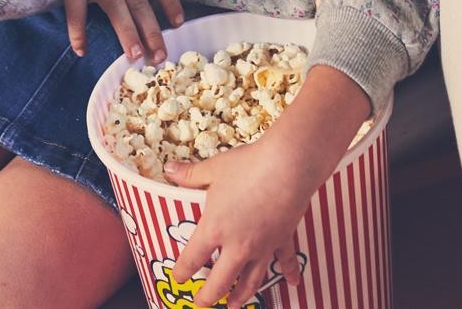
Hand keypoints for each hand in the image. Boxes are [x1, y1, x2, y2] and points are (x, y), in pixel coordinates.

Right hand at [22, 0, 182, 62]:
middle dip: (151, 31)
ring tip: (135, 56)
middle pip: (139, 2)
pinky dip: (78, 32)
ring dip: (126, 33)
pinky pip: (76, 12)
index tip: (179, 24)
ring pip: (115, 8)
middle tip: (160, 57)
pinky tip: (82, 50)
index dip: (170, 2)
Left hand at [165, 65, 370, 308]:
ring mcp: (262, 247)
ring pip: (250, 281)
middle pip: (221, 282)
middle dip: (209, 297)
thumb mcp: (213, 169)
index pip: (193, 258)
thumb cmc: (247, 166)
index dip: (182, 271)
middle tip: (202, 304)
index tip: (177, 279)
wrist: (287, 167)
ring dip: (241, 297)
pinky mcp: (282, 240)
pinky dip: (289, 273)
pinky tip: (293, 284)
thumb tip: (169, 170)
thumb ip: (190, 174)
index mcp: (215, 228)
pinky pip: (285, 262)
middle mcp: (237, 245)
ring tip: (234, 307)